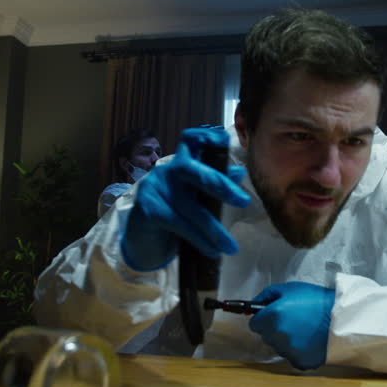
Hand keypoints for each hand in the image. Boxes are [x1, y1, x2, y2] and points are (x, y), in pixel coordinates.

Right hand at [120, 126, 250, 270]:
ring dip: (213, 228)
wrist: (143, 241)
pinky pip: (178, 223)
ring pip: (188, 205)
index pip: (190, 141)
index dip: (206, 137)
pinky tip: (211, 250)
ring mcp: (154, 188)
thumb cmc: (175, 215)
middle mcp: (166, 171)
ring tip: (229, 246)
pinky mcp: (147, 209)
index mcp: (180, 163)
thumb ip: (215, 185)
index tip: (224, 140)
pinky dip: (198, 239)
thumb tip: (239, 171)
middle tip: (243, 201)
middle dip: (220, 184)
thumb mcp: (197, 199)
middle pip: (192, 170)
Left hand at [248, 282, 335, 369]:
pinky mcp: (299, 362)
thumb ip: (267, 295)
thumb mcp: (290, 289)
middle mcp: (277, 335)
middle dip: (274, 330)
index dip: (264, 319)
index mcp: (272, 316)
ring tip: (304, 331)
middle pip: (266, 336)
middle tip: (294, 321)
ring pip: (279, 348)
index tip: (274, 316)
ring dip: (286, 341)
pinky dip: (298, 352)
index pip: (254, 324)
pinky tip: (309, 342)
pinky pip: (292, 358)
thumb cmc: (316, 301)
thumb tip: (253, 305)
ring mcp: (288, 351)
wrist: (343, 318)